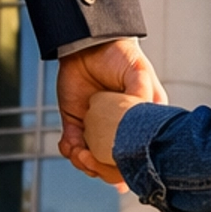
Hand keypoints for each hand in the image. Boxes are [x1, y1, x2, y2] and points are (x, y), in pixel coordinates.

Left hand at [57, 38, 166, 183]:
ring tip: (78, 153)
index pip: (139, 152)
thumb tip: (142, 111)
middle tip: (89, 159)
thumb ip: (142, 92)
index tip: (115, 164)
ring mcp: (97, 128)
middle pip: (114, 163)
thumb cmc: (120, 56)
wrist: (88, 43)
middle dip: (101, 168)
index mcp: (141, 121)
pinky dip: (68, 151)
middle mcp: (119, 129)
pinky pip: (72, 147)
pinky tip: (69, 144)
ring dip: (83, 162)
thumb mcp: (138, 71)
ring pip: (92, 160)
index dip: (128, 165)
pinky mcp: (76, 124)